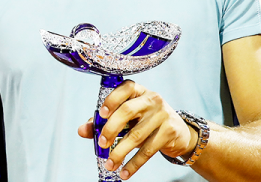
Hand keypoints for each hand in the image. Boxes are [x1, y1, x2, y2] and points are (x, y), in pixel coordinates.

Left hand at [77, 80, 196, 179]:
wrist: (178, 132)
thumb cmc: (145, 121)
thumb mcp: (126, 118)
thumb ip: (103, 122)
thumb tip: (82, 131)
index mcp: (138, 90)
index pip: (124, 88)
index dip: (111, 100)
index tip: (101, 114)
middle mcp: (151, 99)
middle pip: (127, 111)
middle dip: (111, 129)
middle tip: (102, 144)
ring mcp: (162, 115)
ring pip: (136, 135)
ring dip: (120, 152)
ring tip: (110, 164)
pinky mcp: (169, 132)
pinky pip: (148, 150)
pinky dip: (134, 163)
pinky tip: (125, 171)